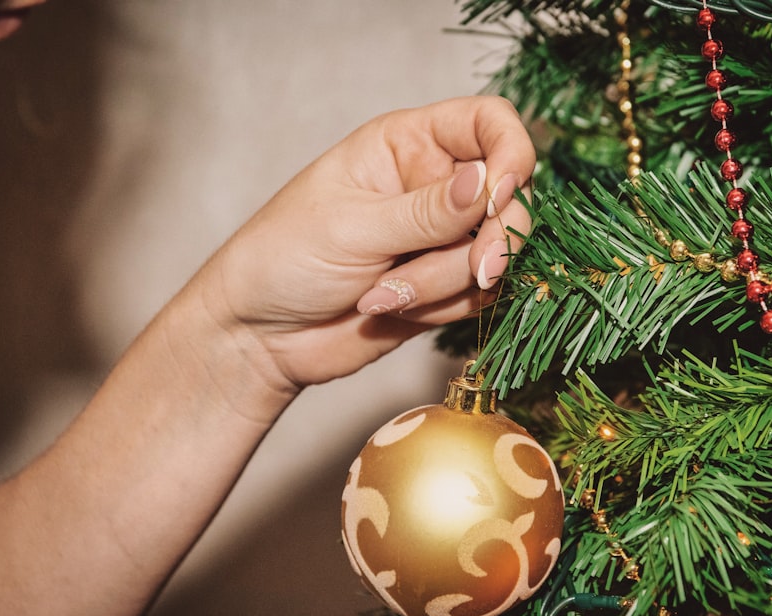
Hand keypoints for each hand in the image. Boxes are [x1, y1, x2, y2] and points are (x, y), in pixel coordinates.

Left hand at [202, 96, 535, 387]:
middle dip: (494, 240)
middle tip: (477, 270)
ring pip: (494, 255)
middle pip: (510, 197)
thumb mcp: (352, 228)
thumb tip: (487, 182)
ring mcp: (441, 240)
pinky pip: (479, 297)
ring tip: (380, 293)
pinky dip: (443, 309)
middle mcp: (434, 186)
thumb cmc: (284, 259)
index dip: (511, 153)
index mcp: (408, 145)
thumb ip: (426, 212)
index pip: (488, 124)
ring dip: (445, 284)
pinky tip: (390, 309)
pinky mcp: (444, 287)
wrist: (259, 336)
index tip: (501, 194)